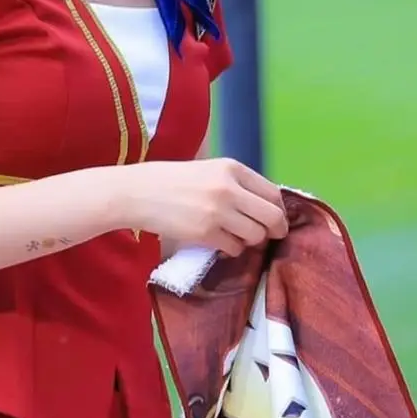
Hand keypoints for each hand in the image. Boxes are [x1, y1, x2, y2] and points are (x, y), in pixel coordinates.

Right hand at [120, 158, 287, 256]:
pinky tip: (218, 242)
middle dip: (274, 230)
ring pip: (255, 235)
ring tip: (234, 236)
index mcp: (232, 168)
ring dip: (249, 241)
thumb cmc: (172, 181)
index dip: (278, 211)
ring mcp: (218, 211)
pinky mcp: (205, 233)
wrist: (137, 192)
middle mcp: (229, 188)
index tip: (275, 220)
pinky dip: (231, 249)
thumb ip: (236, 184)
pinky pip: (234, 248)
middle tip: (268, 236)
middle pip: (272, 217)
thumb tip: (267, 207)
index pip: (273, 193)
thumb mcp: (208, 170)